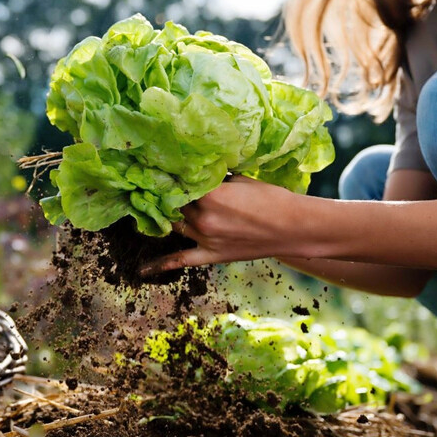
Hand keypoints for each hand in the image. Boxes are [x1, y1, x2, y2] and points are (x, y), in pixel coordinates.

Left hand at [140, 175, 296, 275]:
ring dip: (166, 217)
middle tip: (153, 184)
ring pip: (174, 225)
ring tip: (151, 207)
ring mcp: (206, 238)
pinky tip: (142, 269)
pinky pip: (181, 260)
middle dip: (165, 194)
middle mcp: (203, 217)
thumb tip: (194, 172)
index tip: (157, 167)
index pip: (177, 182)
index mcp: (210, 194)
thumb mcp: (240, 179)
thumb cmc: (272, 198)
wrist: (294, 228)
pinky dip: (161, 264)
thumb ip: (214, 178)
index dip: (167, 175)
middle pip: (173, 204)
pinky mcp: (212, 255)